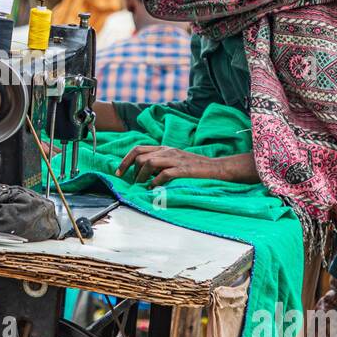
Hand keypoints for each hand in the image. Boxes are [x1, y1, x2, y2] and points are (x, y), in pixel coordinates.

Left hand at [117, 145, 248, 186]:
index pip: (138, 149)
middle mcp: (168, 151)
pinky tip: (154, 188)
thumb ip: (160, 163)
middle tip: (133, 184)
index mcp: (164, 148)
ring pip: (149, 163)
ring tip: (142, 186)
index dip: (125, 160)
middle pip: (141, 156)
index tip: (119, 173)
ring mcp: (175, 159)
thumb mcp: (174, 160)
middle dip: (132, 171)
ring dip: (141, 177)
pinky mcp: (183, 169)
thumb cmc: (195, 167)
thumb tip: (141, 173)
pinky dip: (155, 182)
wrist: (217, 168)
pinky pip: (164, 174)